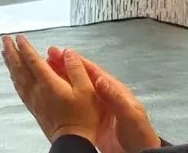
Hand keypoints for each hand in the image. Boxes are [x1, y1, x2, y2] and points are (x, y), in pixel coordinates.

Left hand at [1, 36, 99, 142]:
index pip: (32, 60)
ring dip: (9, 63)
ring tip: (5, 53)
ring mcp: (34, 100)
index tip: (19, 37)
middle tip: (5, 40)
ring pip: (16, 77)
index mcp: (49, 84)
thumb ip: (77, 69)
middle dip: (11, 51)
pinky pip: (19, 89)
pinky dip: (13, 79)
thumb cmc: (82, 119)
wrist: (73, 141)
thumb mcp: (87, 90)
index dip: (25, 47)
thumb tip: (68, 53)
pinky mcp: (34, 108)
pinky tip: (13, 76)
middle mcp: (38, 90)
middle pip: (19, 67)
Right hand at [44, 47, 160, 152]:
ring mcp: (97, 107)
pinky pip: (76, 104)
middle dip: (66, 65)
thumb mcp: (131, 115)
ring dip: (63, 78)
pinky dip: (65, 97)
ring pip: (77, 88)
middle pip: (82, 76)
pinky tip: (54, 95)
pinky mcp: (92, 120)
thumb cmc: (140, 135)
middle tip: (49, 56)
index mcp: (115, 90)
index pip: (93, 71)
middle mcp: (105, 95)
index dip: (77, 61)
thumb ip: (116, 98)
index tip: (62, 53)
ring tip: (47, 71)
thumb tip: (101, 79)